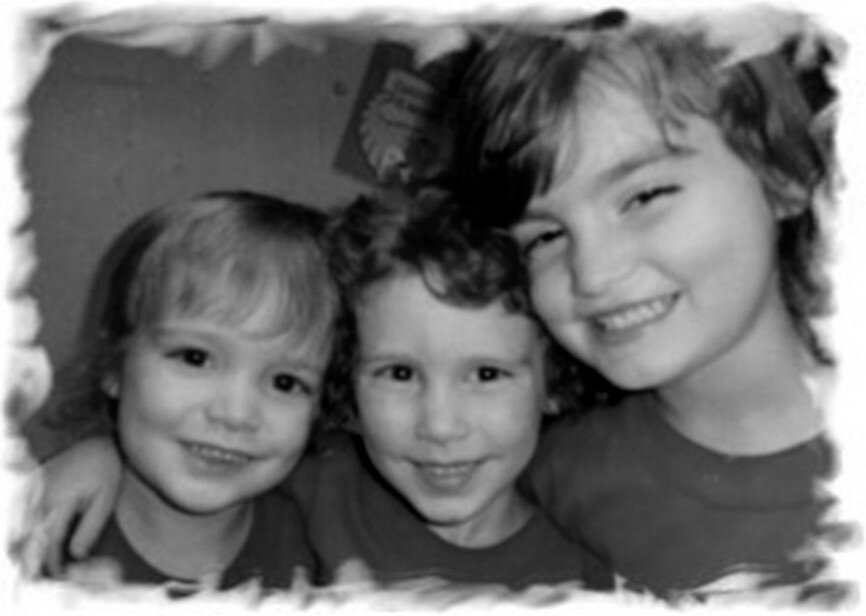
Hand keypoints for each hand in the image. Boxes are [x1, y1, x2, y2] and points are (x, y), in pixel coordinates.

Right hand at [13, 436, 121, 577]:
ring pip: (24, 528)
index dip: (53, 563)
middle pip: (30, 539)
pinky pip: (24, 515)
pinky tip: (35, 536)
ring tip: (40, 557)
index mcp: (58, 504)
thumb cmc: (102, 466)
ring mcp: (33, 493)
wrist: (89, 435)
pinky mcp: (31, 488)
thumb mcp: (105, 498)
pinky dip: (28, 529)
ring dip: (30, 544)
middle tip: (46, 571)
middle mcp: (40, 500)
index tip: (60, 574)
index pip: (49, 544)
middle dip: (35, 558)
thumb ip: (90, 527)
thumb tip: (75, 554)